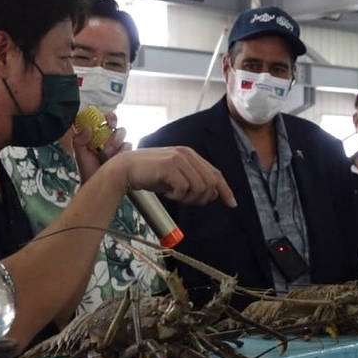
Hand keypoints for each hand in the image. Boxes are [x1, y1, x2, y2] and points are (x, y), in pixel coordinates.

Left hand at [73, 112, 130, 183]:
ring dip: (114, 145)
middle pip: (118, 125)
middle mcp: (109, 139)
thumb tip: (87, 129)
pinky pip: (128, 146)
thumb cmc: (88, 171)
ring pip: (123, 136)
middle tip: (108, 139)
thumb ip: (79, 140)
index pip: (105, 118)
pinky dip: (121, 152)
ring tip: (105, 156)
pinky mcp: (127, 154)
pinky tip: (114, 159)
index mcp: (97, 135)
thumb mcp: (79, 155)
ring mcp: (119, 146)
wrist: (99, 187)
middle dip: (113, 132)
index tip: (107, 121)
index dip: (108, 116)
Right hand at [113, 147, 236, 206]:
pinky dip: (176, 196)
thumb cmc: (150, 175)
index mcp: (191, 155)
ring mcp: (179, 158)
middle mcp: (188, 154)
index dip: (225, 190)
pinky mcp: (170, 165)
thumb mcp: (176, 177)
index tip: (232, 204)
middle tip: (186, 201)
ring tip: (174, 196)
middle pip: (210, 183)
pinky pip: (184, 189)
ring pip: (199, 187)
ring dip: (188, 198)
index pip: (216, 174)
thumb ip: (193, 181)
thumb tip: (212, 194)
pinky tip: (166, 193)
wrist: (125, 170)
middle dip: (202, 198)